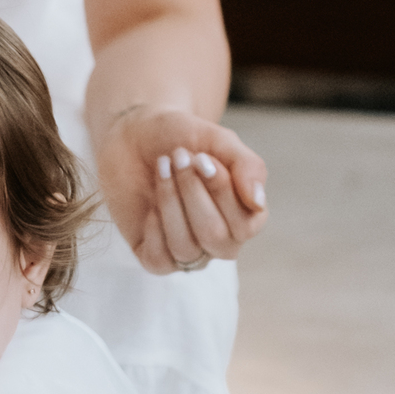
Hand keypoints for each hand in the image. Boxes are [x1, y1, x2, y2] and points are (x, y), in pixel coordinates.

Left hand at [95, 105, 267, 274]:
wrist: (136, 132)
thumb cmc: (183, 138)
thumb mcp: (220, 140)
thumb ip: (248, 166)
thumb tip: (258, 203)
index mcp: (244, 216)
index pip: (245, 225)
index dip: (221, 191)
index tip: (200, 156)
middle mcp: (220, 240)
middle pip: (215, 236)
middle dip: (192, 192)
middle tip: (178, 157)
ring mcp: (188, 249)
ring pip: (185, 248)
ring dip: (170, 201)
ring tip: (162, 168)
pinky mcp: (154, 255)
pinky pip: (159, 261)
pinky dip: (153, 229)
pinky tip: (150, 205)